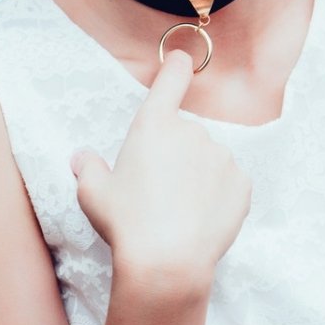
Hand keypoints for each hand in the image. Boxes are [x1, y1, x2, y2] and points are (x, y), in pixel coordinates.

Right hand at [69, 48, 250, 285]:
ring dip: (196, 177)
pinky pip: (228, 184)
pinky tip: (199, 220)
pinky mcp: (242, 184)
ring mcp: (222, 156)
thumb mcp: (93, 194)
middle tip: (155, 192)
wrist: (169, 262)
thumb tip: (82, 158)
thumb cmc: (126, 224)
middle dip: (173, 155)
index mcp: (154, 125)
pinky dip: (217, 197)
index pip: (171, 79)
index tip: (182, 62)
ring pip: (207, 160)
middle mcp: (192, 131)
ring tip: (177, 213)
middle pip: (183, 134)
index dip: (176, 68)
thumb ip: (88, 168)